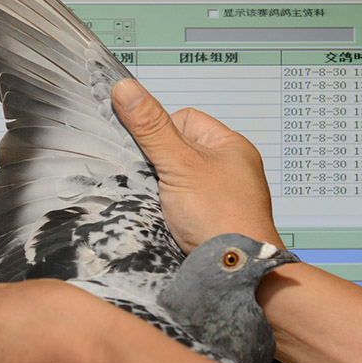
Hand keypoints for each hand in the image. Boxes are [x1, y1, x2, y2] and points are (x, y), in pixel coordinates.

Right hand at [111, 78, 280, 251]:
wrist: (235, 272)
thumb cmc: (223, 217)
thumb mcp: (180, 163)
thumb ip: (150, 127)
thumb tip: (126, 90)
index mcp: (229, 146)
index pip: (183, 120)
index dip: (161, 133)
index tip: (154, 151)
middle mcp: (226, 169)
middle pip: (174, 150)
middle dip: (158, 164)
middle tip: (156, 179)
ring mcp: (217, 196)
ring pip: (171, 179)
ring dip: (160, 189)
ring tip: (162, 202)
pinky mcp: (205, 221)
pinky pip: (174, 204)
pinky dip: (164, 210)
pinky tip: (164, 218)